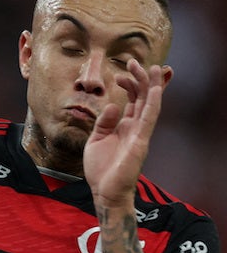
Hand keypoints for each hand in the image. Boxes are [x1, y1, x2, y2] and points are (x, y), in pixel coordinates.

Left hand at [84, 58, 169, 208]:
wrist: (104, 191)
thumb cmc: (101, 168)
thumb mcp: (96, 140)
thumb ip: (103, 122)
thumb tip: (112, 105)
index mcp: (125, 126)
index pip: (133, 101)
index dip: (129, 85)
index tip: (120, 74)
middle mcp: (135, 127)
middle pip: (143, 98)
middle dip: (141, 79)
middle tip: (135, 61)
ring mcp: (140, 134)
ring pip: (150, 104)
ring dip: (153, 86)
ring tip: (154, 68)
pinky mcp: (140, 142)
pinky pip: (148, 119)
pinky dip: (152, 104)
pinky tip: (155, 90)